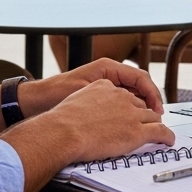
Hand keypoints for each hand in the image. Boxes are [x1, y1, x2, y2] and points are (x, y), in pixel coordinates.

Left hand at [26, 57, 164, 114]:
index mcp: (107, 67)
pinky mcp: (96, 97)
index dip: (152, 93)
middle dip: (149, 101)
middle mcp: (106, 74)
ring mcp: (102, 86)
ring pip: (130, 95)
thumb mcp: (88, 92)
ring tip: (146, 123)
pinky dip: (127, 112)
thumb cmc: (55, 95)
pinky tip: (128, 125)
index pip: (140, 77)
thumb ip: (113, 96)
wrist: (33, 102)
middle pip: (138, 86)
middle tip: (157, 119)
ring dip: (139, 107)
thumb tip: (137, 105)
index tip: (158, 110)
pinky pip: (119, 103)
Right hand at [32, 79, 174, 163]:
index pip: (125, 92)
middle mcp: (121, 96)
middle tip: (147, 122)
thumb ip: (88, 101)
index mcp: (105, 84)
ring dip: (156, 122)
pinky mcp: (136, 130)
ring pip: (151, 115)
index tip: (131, 111)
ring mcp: (130, 112)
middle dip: (145, 112)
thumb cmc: (63, 120)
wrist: (63, 131)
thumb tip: (88, 113)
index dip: (130, 103)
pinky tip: (168, 139)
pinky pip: (159, 130)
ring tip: (159, 130)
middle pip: (140, 103)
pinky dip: (165, 135)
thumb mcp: (76, 99)